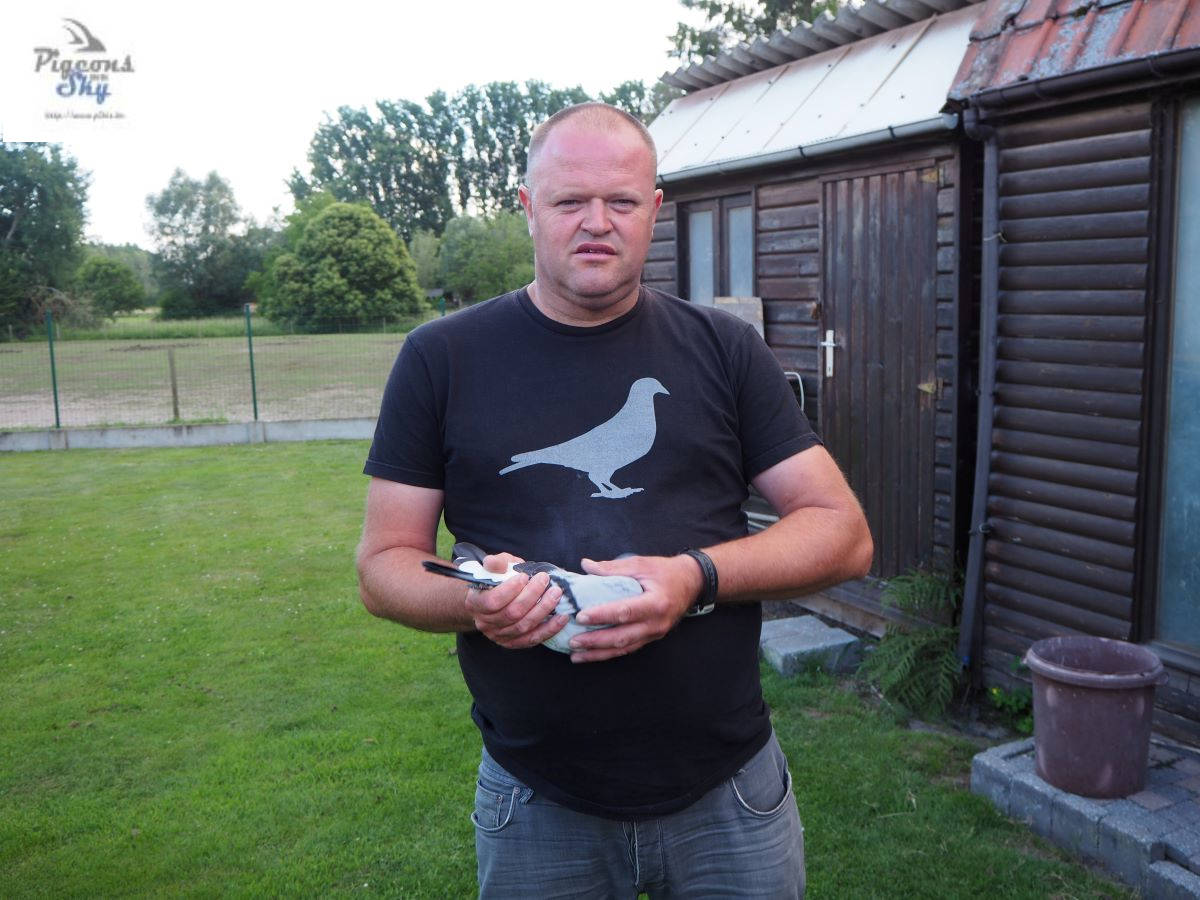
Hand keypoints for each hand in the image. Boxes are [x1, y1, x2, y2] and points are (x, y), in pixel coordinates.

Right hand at [464, 552, 567, 648]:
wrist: (491, 599)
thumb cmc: (495, 580)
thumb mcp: (495, 567)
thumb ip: (496, 564)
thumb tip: (493, 563)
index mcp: (475, 603)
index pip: (492, 601)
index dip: (510, 589)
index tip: (524, 576)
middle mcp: (485, 623)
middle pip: (511, 613)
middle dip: (531, 596)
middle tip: (545, 579)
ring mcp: (499, 635)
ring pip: (523, 627)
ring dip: (543, 610)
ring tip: (556, 594)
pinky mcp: (513, 643)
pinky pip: (532, 639)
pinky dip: (549, 629)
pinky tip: (561, 618)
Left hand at [566, 554, 703, 662]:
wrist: (692, 583)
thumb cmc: (666, 572)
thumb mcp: (641, 564)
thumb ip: (613, 568)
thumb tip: (585, 565)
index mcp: (655, 603)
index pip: (624, 611)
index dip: (602, 616)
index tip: (581, 616)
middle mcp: (656, 623)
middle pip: (622, 637)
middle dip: (595, 641)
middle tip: (573, 641)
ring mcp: (655, 634)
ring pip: (624, 648)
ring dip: (599, 654)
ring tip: (577, 655)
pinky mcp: (652, 638)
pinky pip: (629, 649)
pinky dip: (609, 653)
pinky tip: (593, 655)